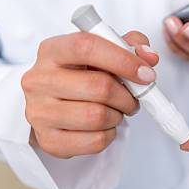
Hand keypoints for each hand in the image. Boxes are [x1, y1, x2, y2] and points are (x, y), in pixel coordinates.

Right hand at [22, 31, 158, 158]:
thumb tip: (149, 57)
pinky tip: (103, 126)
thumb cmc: (80, 76)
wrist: (50, 105)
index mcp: (52, 51)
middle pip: (98, 87)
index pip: (87, 47)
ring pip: (98, 116)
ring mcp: (40, 112)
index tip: (146, 74)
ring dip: (118, 115)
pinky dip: (110, 135)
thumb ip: (128, 46)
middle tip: (133, 98)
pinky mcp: (49, 140)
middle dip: (127, 96)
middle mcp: (39, 80)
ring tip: (116, 111)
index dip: (123, 60)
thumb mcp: (101, 53)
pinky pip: (95, 141)